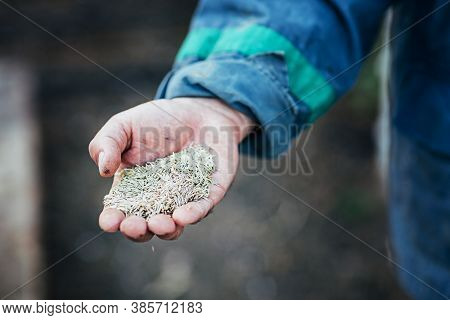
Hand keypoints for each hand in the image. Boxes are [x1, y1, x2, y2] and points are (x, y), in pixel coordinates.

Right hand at [89, 98, 253, 241]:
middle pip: (146, 227)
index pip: (120, 213)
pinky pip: (203, 207)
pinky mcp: (210, 192)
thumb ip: (107, 143)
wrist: (198, 109)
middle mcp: (157, 201)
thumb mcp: (124, 125)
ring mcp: (184, 199)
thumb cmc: (157, 120)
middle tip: (134, 226)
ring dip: (167, 230)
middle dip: (138, 232)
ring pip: (175, 226)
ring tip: (161, 224)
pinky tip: (184, 215)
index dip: (112, 220)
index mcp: (132, 189)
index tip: (110, 222)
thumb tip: (104, 170)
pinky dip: (194, 214)